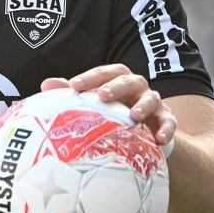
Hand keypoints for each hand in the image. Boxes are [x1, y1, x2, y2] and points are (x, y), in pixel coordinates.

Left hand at [41, 64, 175, 147]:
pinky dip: (166, 130)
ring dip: (143, 106)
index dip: (89, 77)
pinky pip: (169, 122)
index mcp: (116, 79)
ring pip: (151, 98)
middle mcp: (136, 86)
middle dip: (115, 86)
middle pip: (127, 80)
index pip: (103, 73)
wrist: (146, 126)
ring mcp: (153, 101)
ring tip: (134, 116)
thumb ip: (74, 93)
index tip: (73, 85)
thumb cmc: (113, 109)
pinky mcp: (166, 118)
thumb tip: (44, 85)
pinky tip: (158, 140)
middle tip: (102, 95)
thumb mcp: (95, 100)